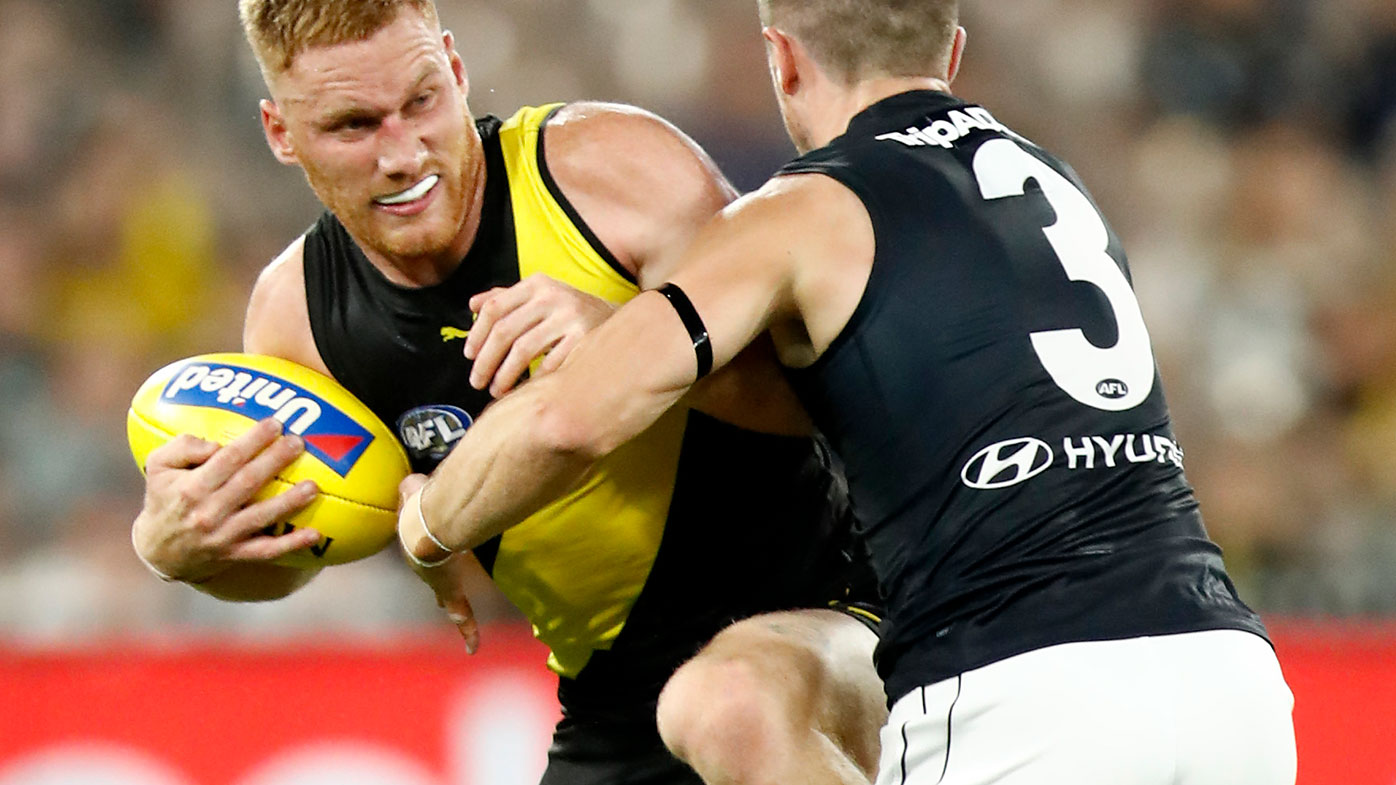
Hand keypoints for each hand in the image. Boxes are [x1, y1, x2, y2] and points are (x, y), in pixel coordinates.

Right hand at [131, 417, 320, 582]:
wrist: (159, 551)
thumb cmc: (164, 499)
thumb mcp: (158, 467)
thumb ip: (182, 447)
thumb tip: (215, 444)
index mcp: (191, 488)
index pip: (227, 460)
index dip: (253, 441)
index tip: (275, 424)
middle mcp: (208, 513)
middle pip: (248, 483)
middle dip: (275, 461)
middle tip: (298, 443)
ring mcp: (223, 536)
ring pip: (261, 517)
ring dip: (289, 502)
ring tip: (313, 487)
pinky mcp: (235, 554)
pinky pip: (266, 551)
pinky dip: (291, 545)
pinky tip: (314, 535)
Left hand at [398, 474, 481, 652]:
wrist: (425, 528)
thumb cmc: (421, 505)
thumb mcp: (415, 489)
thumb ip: (414, 484)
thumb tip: (413, 480)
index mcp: (416, 544)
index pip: (420, 552)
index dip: (425, 555)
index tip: (429, 561)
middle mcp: (423, 566)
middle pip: (433, 581)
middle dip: (440, 590)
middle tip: (444, 602)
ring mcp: (436, 581)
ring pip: (447, 600)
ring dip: (457, 613)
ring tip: (466, 634)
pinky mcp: (448, 591)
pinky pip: (460, 614)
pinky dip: (467, 631)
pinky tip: (471, 647)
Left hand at [464, 273, 615, 396]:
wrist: (618, 320)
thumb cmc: (570, 312)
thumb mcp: (540, 296)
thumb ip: (507, 299)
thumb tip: (472, 305)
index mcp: (536, 284)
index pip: (494, 308)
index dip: (476, 335)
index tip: (469, 356)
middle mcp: (551, 296)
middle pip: (504, 331)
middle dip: (486, 361)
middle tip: (477, 382)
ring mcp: (569, 317)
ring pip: (523, 350)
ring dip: (505, 375)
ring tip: (497, 390)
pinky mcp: (585, 338)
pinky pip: (550, 365)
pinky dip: (533, 381)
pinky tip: (525, 391)